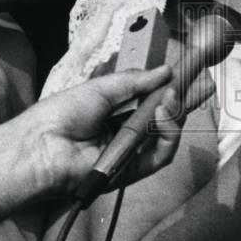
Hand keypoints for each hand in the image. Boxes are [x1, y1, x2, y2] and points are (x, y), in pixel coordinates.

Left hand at [0, 66, 183, 218]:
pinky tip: (162, 113)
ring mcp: (131, 152)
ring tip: (169, 97)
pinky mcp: (134, 171)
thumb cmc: (62, 113)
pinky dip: (168, 133)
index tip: (192, 71)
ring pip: (167, 135)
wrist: (42, 147)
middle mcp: (125, 131)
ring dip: (175, 113)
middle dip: (183, 99)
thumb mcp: (102, 87)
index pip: (151, 98)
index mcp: (115, 111)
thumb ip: (137, 80)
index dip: (172, 87)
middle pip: (165, 117)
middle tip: (199, 81)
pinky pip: (162, 155)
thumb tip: (166, 70)